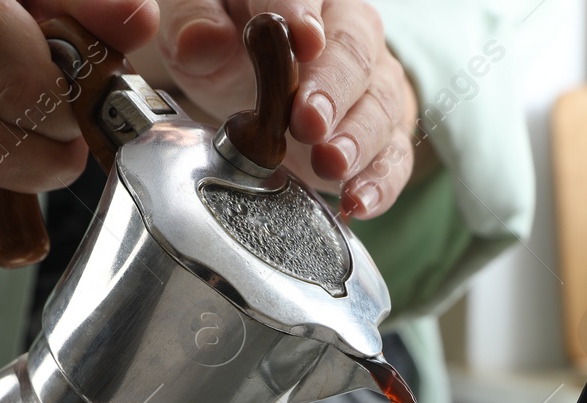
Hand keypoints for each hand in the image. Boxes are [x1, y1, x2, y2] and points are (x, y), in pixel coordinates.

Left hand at [149, 0, 418, 217]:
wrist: (254, 80)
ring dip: (357, 139)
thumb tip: (201, 41)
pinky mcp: (383, 134)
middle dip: (333, 91)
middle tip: (309, 121)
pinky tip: (358, 200)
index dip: (301, 17)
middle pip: (354, 54)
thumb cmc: (230, 42)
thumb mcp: (195, 24)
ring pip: (380, 106)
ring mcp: (373, 84)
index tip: (301, 41)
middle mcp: (348, 30)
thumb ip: (192, 22)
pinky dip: (380, 181)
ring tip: (331, 164)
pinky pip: (394, 156)